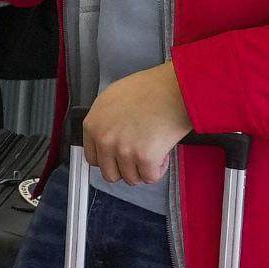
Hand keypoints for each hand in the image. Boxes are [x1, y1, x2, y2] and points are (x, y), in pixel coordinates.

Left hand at [78, 63, 193, 187]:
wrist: (176, 88)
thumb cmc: (151, 88)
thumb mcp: (114, 97)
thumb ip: (105, 121)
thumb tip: (107, 138)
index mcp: (93, 124)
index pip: (93, 158)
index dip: (110, 159)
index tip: (119, 158)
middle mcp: (104, 138)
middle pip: (110, 173)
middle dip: (126, 168)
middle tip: (139, 156)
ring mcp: (123, 150)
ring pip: (131, 178)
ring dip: (143, 169)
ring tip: (154, 149)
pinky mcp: (144, 158)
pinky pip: (150, 177)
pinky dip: (159, 169)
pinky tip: (163, 152)